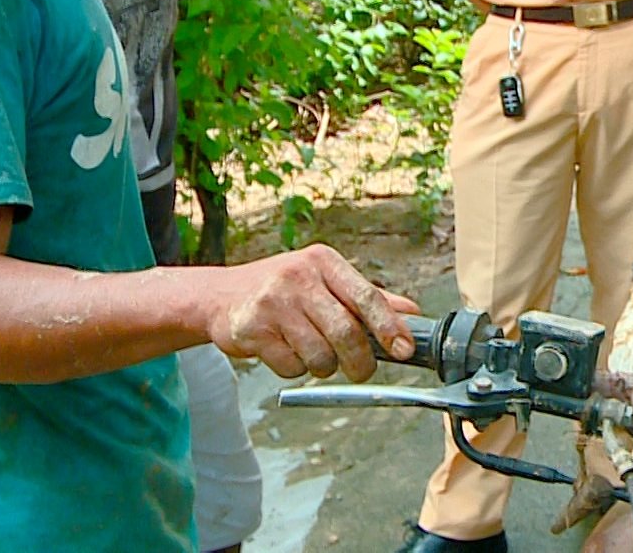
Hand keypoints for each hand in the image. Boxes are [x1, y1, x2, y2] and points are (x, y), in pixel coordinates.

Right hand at [206, 244, 417, 380]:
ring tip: (314, 352)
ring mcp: (273, 303)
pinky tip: (286, 351)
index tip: (403, 350)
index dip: (389, 326)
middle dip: (360, 361)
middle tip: (362, 370)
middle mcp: (299, 278)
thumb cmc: (283, 288)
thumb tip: (411, 313)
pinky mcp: (252, 330)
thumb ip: (369, 298)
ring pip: (319, 355)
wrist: (220, 296)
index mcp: (324, 262)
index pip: (366, 296)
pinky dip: (297, 368)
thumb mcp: (325, 281)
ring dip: (324, 366)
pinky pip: (291, 366)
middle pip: (345, 331)